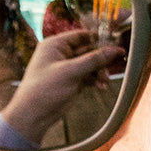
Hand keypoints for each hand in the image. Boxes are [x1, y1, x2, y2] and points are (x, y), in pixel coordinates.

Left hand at [0, 29, 123, 139]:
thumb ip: (93, 60)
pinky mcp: (71, 81)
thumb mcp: (70, 72)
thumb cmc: (45, 89)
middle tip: (117, 62)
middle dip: (101, 59)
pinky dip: (95, 80)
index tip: (114, 43)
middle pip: (88, 50)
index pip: (80, 35)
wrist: (34, 115)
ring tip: (105, 81)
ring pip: (90, 65)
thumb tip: (113, 50)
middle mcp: (61, 54)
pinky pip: (88, 76)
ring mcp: (67, 68)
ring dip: (99, 72)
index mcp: (55, 45)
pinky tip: (101, 87)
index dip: (98, 38)